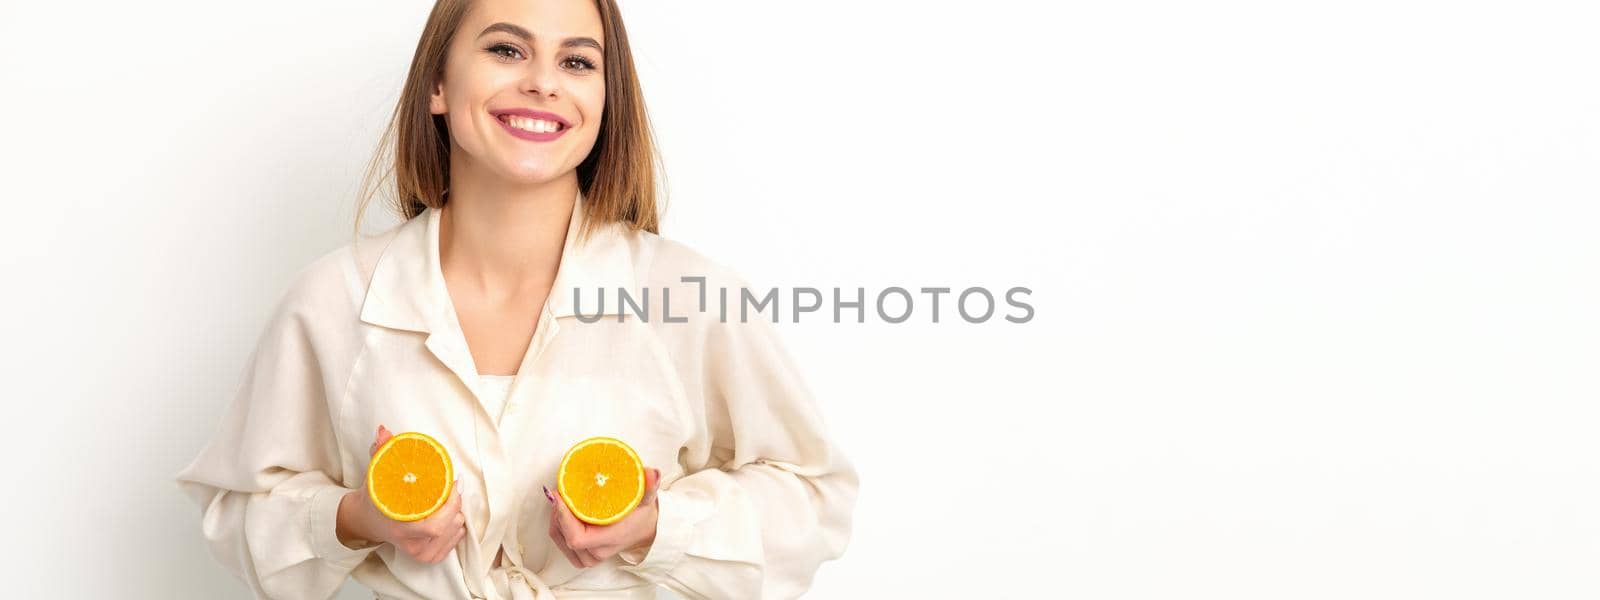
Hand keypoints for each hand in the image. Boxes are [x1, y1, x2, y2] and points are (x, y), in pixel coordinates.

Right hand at [337, 424, 467, 564]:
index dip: (450, 505)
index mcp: (399, 528)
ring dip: (457, 515)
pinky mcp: (427, 556)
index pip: (434, 526)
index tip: (454, 483)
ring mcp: (419, 553)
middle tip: (455, 488)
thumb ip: (381, 453)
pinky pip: (452, 543)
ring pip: (453, 533)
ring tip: (451, 500)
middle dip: (455, 505)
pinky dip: (456, 528)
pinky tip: (452, 516)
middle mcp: (410, 545)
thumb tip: (384, 430)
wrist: (365, 522)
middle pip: (447, 528)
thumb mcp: (374, 475)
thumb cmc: (373, 498)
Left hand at [544, 467, 660, 567]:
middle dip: (559, 512)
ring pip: (560, 538)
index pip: (577, 538)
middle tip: (561, 490)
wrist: (643, 529)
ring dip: (557, 518)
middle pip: (565, 535)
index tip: (561, 496)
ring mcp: (589, 557)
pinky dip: (558, 526)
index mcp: (610, 539)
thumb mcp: (646, 498)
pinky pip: (561, 542)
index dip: (564, 518)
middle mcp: (597, 552)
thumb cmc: (641, 515)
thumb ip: (649, 487)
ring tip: (562, 499)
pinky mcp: (582, 557)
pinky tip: (563, 512)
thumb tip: (652, 474)